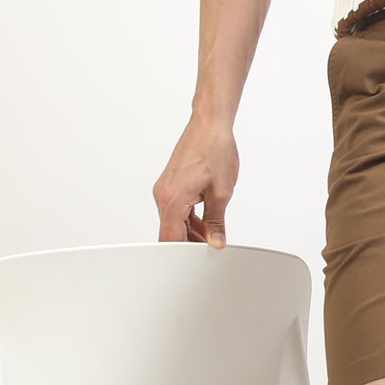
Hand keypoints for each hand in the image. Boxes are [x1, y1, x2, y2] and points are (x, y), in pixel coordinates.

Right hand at [153, 113, 238, 245]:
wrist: (210, 124)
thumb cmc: (214, 150)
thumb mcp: (221, 193)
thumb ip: (216, 222)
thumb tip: (215, 241)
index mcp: (172, 200)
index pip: (171, 239)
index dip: (184, 254)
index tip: (199, 260)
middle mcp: (162, 196)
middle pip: (170, 232)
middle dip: (190, 243)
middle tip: (211, 248)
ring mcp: (165, 190)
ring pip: (174, 222)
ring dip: (191, 231)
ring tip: (213, 235)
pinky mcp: (170, 184)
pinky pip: (176, 209)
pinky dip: (189, 218)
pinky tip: (206, 221)